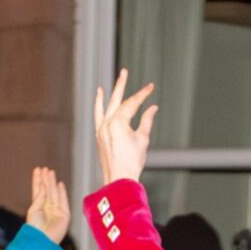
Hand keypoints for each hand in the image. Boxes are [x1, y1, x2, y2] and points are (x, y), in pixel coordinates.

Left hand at [25, 166, 69, 242]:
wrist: (42, 241)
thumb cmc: (35, 228)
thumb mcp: (34, 210)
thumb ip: (39, 198)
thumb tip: (44, 187)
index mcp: (38, 207)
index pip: (38, 191)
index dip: (38, 180)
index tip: (37, 170)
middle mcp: (48, 208)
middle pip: (47, 190)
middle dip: (46, 179)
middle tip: (45, 168)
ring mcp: (56, 211)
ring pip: (54, 194)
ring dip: (52, 183)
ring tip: (50, 172)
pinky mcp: (64, 215)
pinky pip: (63, 201)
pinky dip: (62, 192)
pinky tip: (59, 184)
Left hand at [91, 70, 158, 186]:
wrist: (119, 179)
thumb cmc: (132, 162)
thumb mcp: (143, 139)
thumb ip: (147, 121)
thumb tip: (152, 108)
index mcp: (118, 123)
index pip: (132, 104)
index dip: (142, 95)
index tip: (151, 87)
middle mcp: (107, 123)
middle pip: (116, 100)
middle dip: (121, 85)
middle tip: (124, 71)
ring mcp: (101, 129)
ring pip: (105, 107)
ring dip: (108, 94)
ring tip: (109, 83)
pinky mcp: (99, 136)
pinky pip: (98, 116)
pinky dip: (98, 106)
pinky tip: (99, 98)